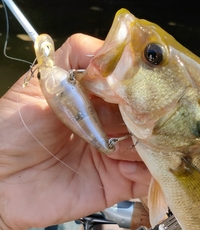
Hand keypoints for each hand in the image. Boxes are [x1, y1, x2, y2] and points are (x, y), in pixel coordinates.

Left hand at [0, 33, 149, 229]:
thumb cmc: (10, 132)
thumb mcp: (40, 82)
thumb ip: (76, 59)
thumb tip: (117, 46)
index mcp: (94, 97)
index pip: (131, 84)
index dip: (142, 81)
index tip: (148, 80)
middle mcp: (109, 123)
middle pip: (147, 115)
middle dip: (155, 113)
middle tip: (153, 114)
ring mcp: (115, 153)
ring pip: (153, 146)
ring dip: (155, 143)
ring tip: (144, 141)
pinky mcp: (116, 183)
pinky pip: (146, 179)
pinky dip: (149, 173)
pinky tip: (130, 166)